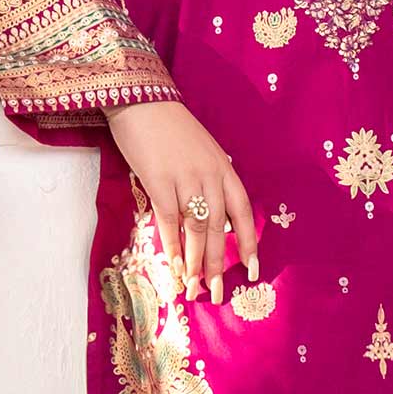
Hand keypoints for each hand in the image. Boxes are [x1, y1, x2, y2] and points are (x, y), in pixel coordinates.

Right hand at [107, 98, 257, 302]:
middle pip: (217, 227)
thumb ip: (208, 180)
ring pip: (195, 228)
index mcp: (222, 167)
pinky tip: (173, 265)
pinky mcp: (158, 180)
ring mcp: (185, 177)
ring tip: (194, 288)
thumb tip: (208, 217)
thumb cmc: (168, 127)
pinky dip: (172, 246)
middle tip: (217, 293)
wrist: (141, 99)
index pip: (242, 211)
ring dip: (194, 262)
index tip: (251, 270)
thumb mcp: (200, 150)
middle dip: (217, 264)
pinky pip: (169, 220)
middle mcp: (209, 174)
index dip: (247, 243)